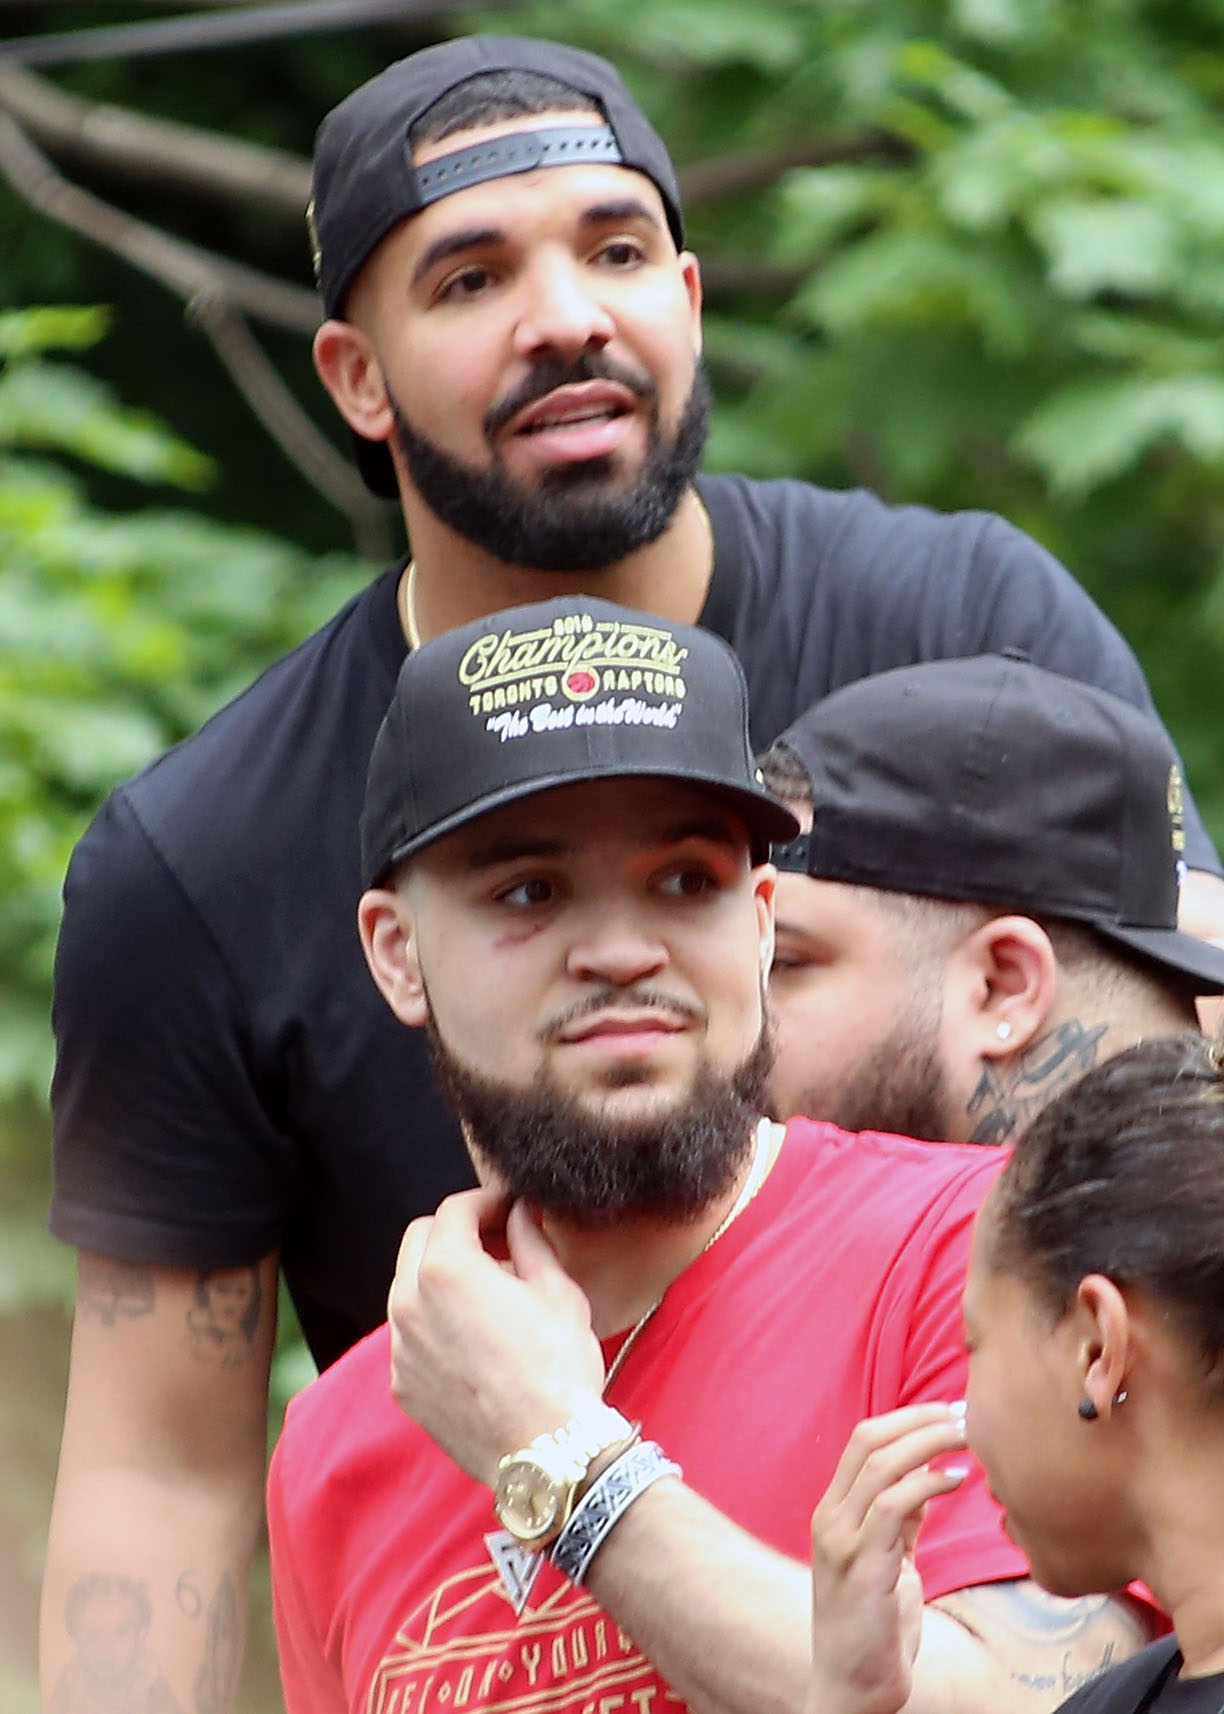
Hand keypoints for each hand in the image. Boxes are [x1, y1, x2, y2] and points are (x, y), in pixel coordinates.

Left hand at [387, 1189, 605, 1484]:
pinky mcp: (403, 1385)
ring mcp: (401, 1348)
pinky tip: (474, 1339)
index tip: (511, 1210)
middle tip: (497, 1242)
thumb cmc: (558, 1367)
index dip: (487, 1202)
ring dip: (441, 1276)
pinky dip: (435, 1322)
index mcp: (446, 1268)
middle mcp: (409, 1303)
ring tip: (487, 1292)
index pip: (454, 1209)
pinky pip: (411, 1335)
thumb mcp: (556, 1289)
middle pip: (420, 1239)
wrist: (546, 1451)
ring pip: (408, 1287)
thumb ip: (529, 1240)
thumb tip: (521, 1213)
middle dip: (456, 1231)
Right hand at [808, 1404, 968, 1713]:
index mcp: (832, 1512)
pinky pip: (893, 1505)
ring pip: (882, 1464)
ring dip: (930, 1442)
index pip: (863, 1440)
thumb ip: (899, 1520)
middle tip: (965, 1415)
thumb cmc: (874, 1628)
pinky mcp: (862, 1566)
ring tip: (969, 1438)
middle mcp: (830, 1518)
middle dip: (920, 1420)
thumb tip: (927, 1476)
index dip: (907, 1418)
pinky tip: (957, 1480)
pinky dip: (927, 1483)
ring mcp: (841, 1540)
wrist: (852, 1689)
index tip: (948, 1411)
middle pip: (869, 1440)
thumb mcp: (887, 1560)